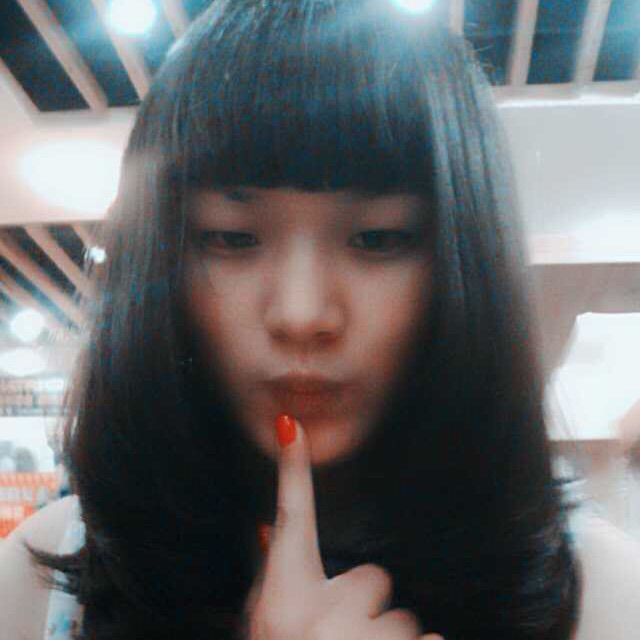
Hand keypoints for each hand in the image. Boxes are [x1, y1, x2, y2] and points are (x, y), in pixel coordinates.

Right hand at [242, 416, 442, 639]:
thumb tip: (266, 526)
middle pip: (373, 577)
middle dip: (364, 605)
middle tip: (342, 634)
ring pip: (402, 617)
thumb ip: (273, 576)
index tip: (291, 426)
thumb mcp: (267, 622)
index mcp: (285, 602)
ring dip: (385, 637)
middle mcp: (322, 619)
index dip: (291, 469)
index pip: (291, 518)